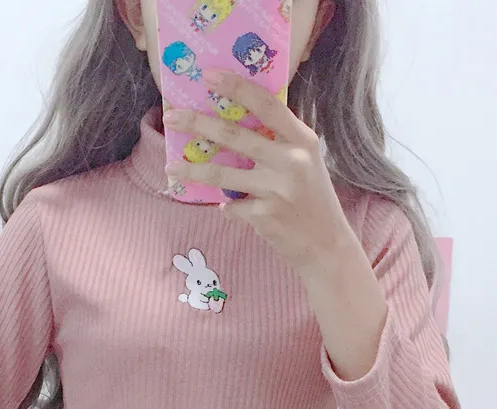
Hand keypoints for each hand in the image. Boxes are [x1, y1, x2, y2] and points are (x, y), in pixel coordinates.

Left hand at [163, 68, 359, 276]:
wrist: (326, 245)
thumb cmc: (312, 199)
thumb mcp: (306, 162)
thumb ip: (279, 142)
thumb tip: (235, 124)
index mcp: (302, 141)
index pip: (267, 105)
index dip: (236, 87)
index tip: (208, 76)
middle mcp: (290, 161)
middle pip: (234, 136)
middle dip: (197, 123)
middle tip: (172, 117)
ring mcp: (276, 190)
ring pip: (221, 174)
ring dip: (192, 170)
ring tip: (170, 167)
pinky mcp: (263, 216)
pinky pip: (231, 206)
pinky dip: (227, 206)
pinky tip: (229, 207)